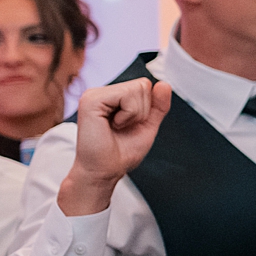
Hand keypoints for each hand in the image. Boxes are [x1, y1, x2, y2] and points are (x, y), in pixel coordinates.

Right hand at [59, 78, 172, 215]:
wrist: (104, 171)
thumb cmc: (122, 152)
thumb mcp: (147, 125)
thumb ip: (158, 105)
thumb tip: (164, 84)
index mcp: (113, 97)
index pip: (146, 85)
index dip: (147, 108)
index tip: (131, 125)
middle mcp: (102, 92)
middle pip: (143, 84)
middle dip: (143, 111)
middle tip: (123, 127)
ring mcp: (94, 94)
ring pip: (138, 88)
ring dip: (135, 114)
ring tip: (117, 127)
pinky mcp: (91, 100)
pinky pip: (127, 95)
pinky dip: (128, 115)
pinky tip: (112, 125)